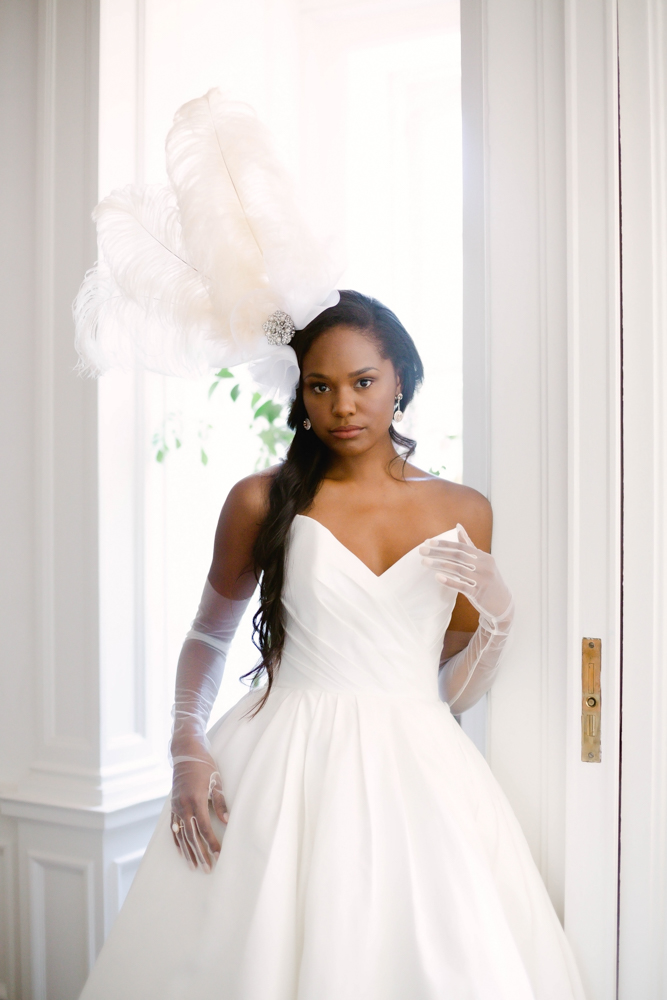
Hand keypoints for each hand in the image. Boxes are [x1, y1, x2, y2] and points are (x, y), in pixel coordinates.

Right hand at [170, 743, 227, 872]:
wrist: (186, 753)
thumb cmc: (204, 766)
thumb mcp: (216, 781)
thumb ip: (220, 802)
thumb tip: (227, 821)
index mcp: (196, 800)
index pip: (204, 828)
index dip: (212, 843)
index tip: (218, 855)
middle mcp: (184, 806)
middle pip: (192, 836)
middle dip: (200, 853)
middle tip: (207, 869)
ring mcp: (176, 807)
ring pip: (181, 835)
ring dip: (188, 852)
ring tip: (194, 866)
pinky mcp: (173, 806)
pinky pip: (174, 828)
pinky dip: (177, 841)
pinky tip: (181, 852)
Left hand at [420, 523, 511, 620]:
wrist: (502, 604)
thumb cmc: (487, 579)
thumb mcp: (482, 561)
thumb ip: (469, 544)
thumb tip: (458, 526)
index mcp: (484, 557)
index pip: (461, 547)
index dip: (444, 544)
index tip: (428, 541)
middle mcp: (484, 566)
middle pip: (458, 556)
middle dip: (438, 552)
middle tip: (421, 550)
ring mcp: (482, 580)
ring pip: (458, 570)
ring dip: (439, 565)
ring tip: (424, 562)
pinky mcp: (479, 594)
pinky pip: (462, 586)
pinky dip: (449, 581)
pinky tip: (437, 577)